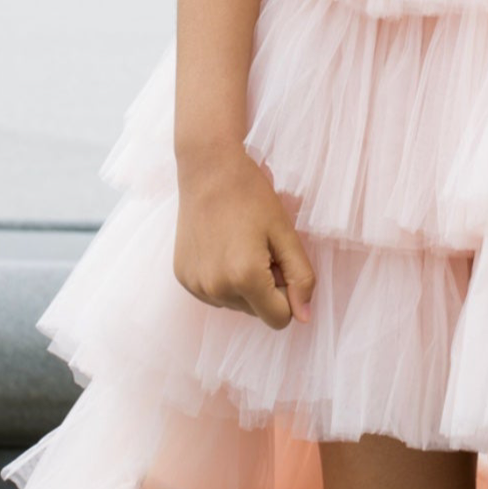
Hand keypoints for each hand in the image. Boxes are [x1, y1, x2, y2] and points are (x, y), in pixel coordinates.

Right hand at [174, 145, 317, 327]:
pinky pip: (215, 295)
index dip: (288, 293)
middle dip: (266, 288)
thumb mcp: (285, 234)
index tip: (280, 262)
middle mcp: (216, 288)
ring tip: (240, 245)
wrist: (208, 169)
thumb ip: (301, 277)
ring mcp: (196, 285)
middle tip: (260, 248)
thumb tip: (304, 317)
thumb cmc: (251, 196)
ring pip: (236, 305)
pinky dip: (224, 279)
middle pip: (257, 312)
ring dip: (245, 285)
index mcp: (245, 278)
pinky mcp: (183, 278)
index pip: (280, 319)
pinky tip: (222, 248)